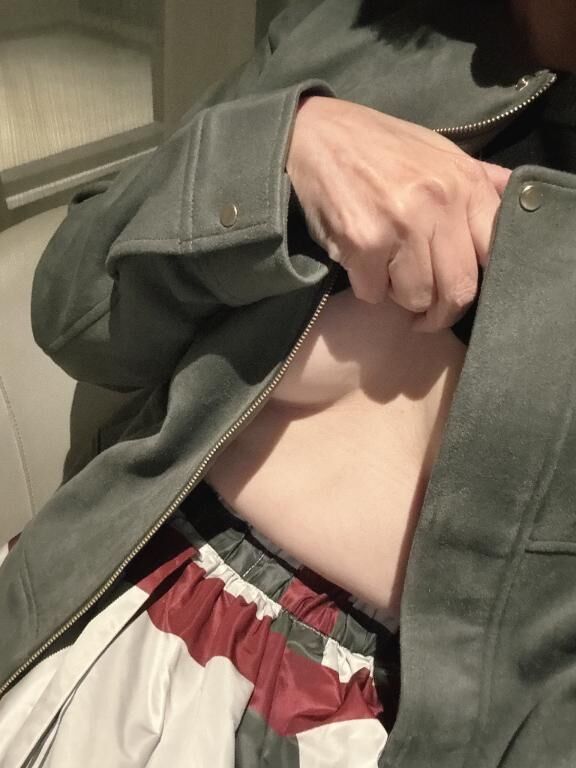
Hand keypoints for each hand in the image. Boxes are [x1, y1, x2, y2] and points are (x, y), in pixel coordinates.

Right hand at [286, 96, 510, 330]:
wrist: (316, 133)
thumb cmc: (380, 146)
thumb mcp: (441, 151)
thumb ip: (481, 180)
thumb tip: (521, 202)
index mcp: (465, 182)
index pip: (494, 255)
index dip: (479, 285)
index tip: (462, 294)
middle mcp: (439, 203)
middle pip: (458, 290)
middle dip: (440, 313)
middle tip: (426, 316)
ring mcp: (401, 224)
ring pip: (416, 297)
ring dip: (399, 296)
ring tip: (388, 273)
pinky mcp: (364, 241)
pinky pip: (374, 293)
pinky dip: (367, 287)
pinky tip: (361, 263)